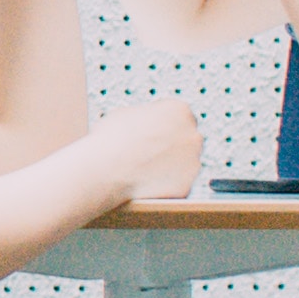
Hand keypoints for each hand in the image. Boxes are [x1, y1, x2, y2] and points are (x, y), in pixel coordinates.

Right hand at [89, 96, 206, 208]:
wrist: (105, 170)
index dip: (163, 126)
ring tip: (142, 171)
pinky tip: (146, 185)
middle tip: (148, 153)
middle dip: (172, 146)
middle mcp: (193, 135)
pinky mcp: (186, 186)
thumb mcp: (127, 113)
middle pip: (187, 140)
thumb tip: (148, 123)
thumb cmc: (110, 139)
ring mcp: (193, 162)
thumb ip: (147, 117)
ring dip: (170, 166)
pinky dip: (165, 187)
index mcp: (180, 110)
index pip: (180, 117)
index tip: (151, 134)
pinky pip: (177, 186)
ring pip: (184, 164)